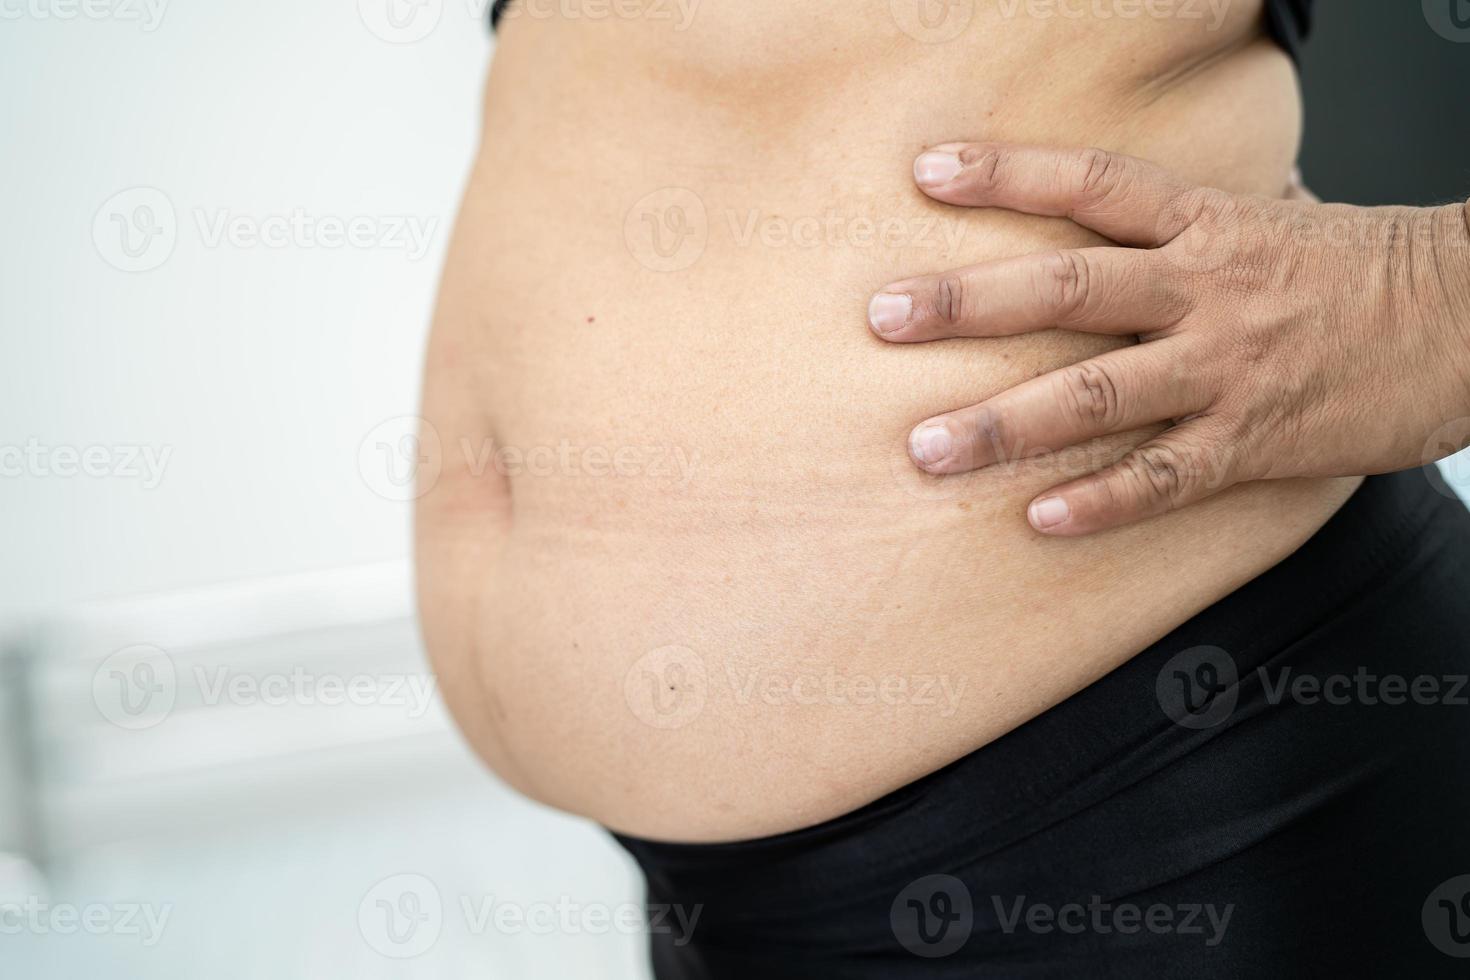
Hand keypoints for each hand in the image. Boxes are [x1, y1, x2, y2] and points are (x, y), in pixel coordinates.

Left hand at [869, 142, 1469, 534]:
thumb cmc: (1361, 268)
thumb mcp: (1267, 217)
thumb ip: (1181, 218)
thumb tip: (1109, 204)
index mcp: (1204, 224)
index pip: (1090, 184)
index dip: (1007, 173)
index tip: (927, 172)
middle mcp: (1203, 288)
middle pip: (1066, 285)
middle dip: (966, 304)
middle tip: (882, 318)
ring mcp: (1226, 367)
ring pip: (1096, 393)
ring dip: (1003, 424)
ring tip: (925, 448)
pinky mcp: (1256, 439)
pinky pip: (1165, 478)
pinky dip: (1102, 502)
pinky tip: (1041, 520)